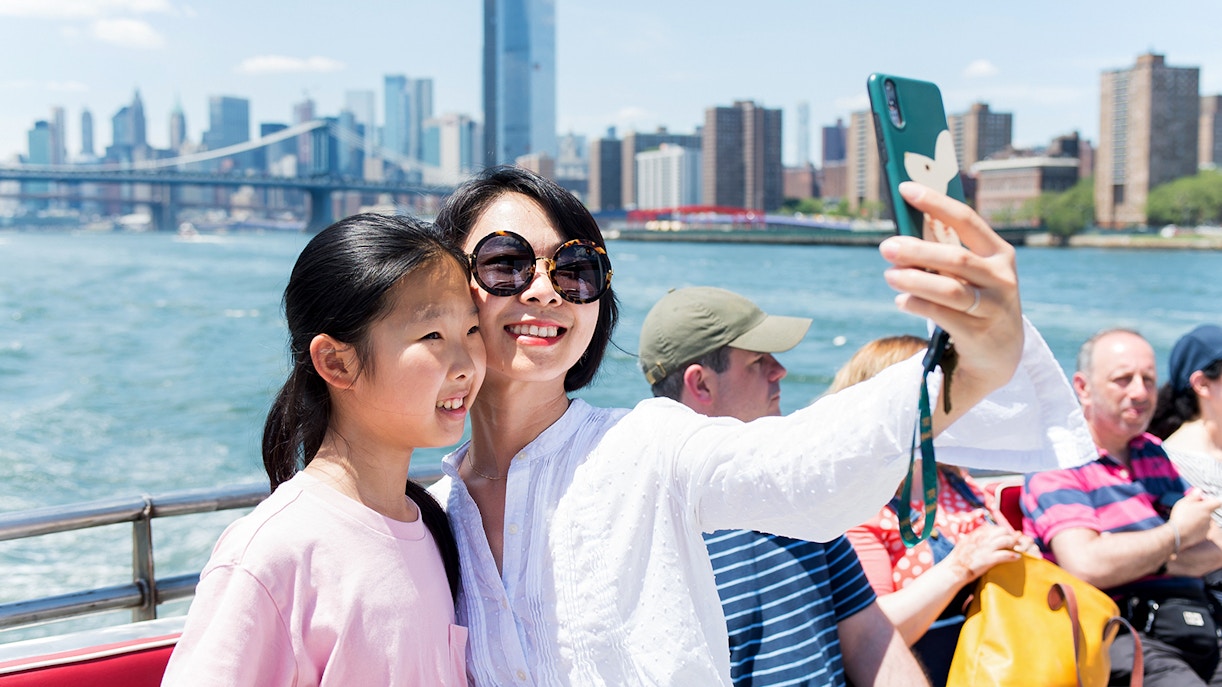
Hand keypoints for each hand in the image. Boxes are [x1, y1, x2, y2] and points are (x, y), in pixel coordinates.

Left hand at [879, 182, 1022, 412]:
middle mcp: (1001, 278)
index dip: (936, 203)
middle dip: (917, 250)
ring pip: (949, 289)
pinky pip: (942, 315)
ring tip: (889, 275)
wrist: (1001, 353)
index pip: (967, 221)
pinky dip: (917, 304)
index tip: (906, 189)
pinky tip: (901, 300)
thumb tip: (903, 233)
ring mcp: (993, 308)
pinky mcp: (979, 334)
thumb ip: (947, 253)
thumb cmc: (977, 300)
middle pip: (956, 258)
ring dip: (914, 280)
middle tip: (886, 246)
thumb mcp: (972, 274)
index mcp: (1000, 254)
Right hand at [944, 524, 1022, 583]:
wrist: (954, 570)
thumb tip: (981, 534)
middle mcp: (983, 538)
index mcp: (976, 533)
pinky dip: (1014, 556)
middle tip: (1014, 544)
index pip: (994, 528)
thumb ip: (974, 537)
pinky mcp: (989, 559)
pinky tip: (1018, 558)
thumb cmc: (958, 558)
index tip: (1005, 538)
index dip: (1001, 533)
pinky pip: (1007, 554)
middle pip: (1003, 531)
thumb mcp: (965, 542)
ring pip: (1007, 540)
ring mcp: (986, 548)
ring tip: (1017, 550)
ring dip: (1014, 544)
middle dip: (1010, 536)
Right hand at [1169, 491, 1221, 548]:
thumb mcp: (1184, 502)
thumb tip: (1199, 490)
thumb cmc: (1181, 517)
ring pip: (1205, 521)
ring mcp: (1208, 527)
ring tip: (1187, 519)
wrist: (1177, 534)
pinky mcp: (1204, 535)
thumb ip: (1193, 496)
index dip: (1213, 500)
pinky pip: (1202, 529)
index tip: (1206, 500)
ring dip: (1199, 519)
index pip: (1217, 502)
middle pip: (1209, 512)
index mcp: (1206, 508)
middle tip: (1191, 509)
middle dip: (1202, 510)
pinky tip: (1188, 526)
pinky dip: (1197, 528)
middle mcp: (1209, 517)